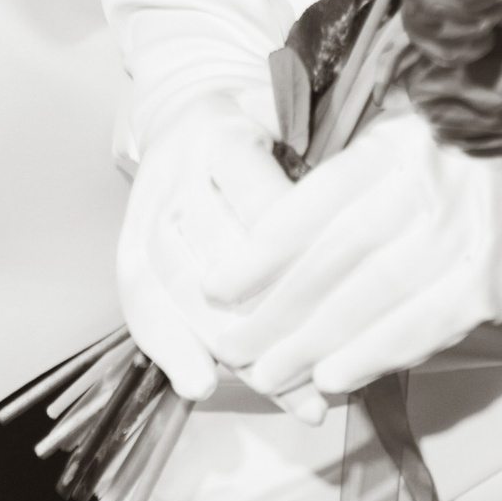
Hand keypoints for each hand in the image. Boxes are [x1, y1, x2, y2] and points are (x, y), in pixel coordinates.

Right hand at [117, 97, 309, 407]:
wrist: (186, 112)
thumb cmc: (261, 127)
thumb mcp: (296, 128)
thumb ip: (325, 179)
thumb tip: (374, 239)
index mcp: (226, 134)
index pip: (263, 209)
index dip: (292, 264)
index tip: (333, 308)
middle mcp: (179, 166)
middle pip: (215, 255)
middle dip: (266, 322)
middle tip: (314, 372)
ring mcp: (148, 202)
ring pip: (174, 283)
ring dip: (223, 345)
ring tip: (272, 388)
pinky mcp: (128, 236)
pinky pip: (138, 297)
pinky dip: (168, 346)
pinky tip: (199, 383)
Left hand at [204, 107, 501, 398]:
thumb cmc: (481, 178)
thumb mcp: (417, 152)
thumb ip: (355, 182)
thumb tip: (263, 244)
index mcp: (399, 136)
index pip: (313, 199)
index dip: (259, 249)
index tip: (216, 285)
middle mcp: (430, 173)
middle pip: (333, 255)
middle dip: (275, 309)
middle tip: (232, 348)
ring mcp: (469, 225)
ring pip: (370, 294)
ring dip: (311, 343)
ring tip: (268, 374)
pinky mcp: (500, 276)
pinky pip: (421, 322)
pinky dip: (372, 353)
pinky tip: (334, 378)